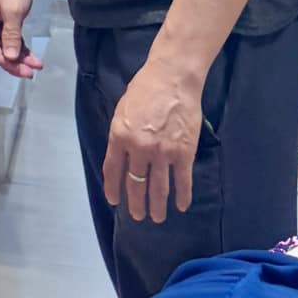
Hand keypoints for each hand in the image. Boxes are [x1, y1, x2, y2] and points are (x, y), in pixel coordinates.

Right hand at [0, 0, 42, 78]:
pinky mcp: (8, 18)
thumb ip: (11, 35)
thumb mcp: (14, 11)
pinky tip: (33, 55)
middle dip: (14, 61)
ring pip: (7, 44)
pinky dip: (23, 47)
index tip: (19, 69)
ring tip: (36, 65)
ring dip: (21, 56)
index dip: (3, 59)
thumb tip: (11, 57)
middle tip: (30, 72)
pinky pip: (13, 38)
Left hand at [104, 57, 204, 223]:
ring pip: (158, 188)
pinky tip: (181, 205)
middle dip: (136, 203)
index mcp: (119, 136)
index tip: (114, 201)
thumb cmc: (144, 90)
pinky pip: (183, 181)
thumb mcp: (122, 111)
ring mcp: (162, 153)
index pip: (113, 170)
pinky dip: (182, 195)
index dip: (113, 188)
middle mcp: (139, 148)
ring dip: (157, 206)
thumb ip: (120, 135)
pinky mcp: (184, 153)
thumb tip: (121, 156)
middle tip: (138, 216)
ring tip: (157, 217)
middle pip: (135, 183)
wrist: (172, 79)